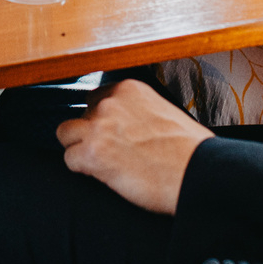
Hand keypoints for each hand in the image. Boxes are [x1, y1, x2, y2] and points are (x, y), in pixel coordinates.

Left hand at [56, 80, 212, 214]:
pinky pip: (69, 159)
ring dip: (78, 147)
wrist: (197, 171)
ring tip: (99, 161)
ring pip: (66, 133)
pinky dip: (82, 169)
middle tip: (109, 149)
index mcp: (129, 89)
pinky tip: (101, 174)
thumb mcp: (164, 111)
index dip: (102, 118)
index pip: (97, 97)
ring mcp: (98, 126)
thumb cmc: (190, 148)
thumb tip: (128, 122)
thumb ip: (138, 110)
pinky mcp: (92, 154)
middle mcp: (110, 103)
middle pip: (81, 114)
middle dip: (90, 131)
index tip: (111, 131)